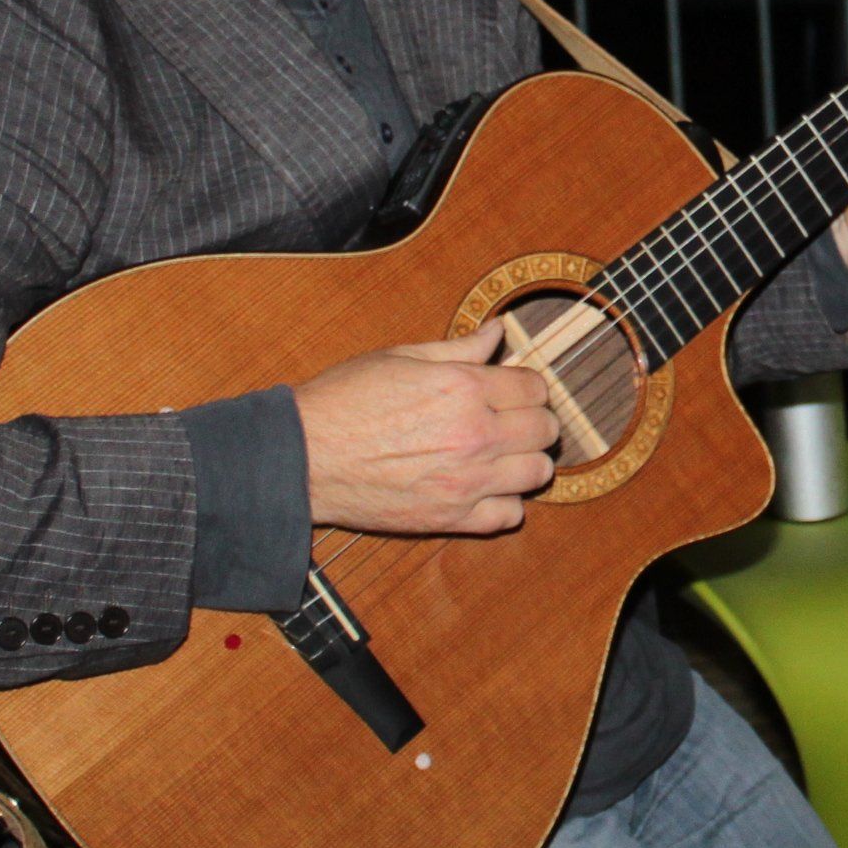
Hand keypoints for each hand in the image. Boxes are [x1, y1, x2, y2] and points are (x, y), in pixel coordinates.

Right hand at [293, 320, 560, 536]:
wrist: (302, 456)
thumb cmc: (344, 400)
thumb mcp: (400, 357)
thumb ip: (458, 348)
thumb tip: (499, 330)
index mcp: (465, 388)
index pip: (536, 388)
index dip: (527, 387)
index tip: (512, 391)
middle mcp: (475, 435)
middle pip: (545, 430)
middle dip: (534, 421)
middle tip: (511, 421)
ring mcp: (466, 481)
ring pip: (538, 474)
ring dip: (526, 462)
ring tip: (502, 455)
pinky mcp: (451, 518)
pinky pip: (509, 516)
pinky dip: (505, 503)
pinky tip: (485, 488)